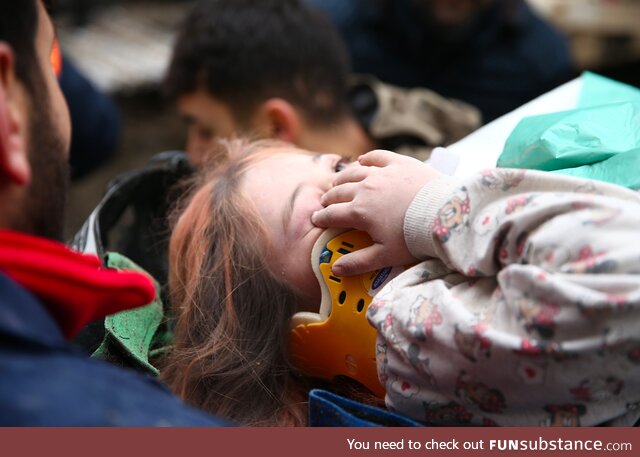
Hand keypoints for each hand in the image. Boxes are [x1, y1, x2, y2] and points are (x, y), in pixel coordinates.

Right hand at [311, 150, 440, 275]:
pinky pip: (378, 156)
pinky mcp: (400, 163)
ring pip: (354, 172)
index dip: (322, 218)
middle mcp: (365, 189)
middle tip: (325, 202)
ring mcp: (382, 173)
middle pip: (339, 191)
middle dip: (329, 198)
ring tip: (337, 182)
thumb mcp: (385, 256)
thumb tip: (335, 269)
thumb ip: (358, 262)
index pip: (332, 214)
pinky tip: (363, 160)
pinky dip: (367, 158)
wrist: (443, 214)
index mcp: (359, 212)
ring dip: (342, 178)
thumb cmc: (413, 239)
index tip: (316, 220)